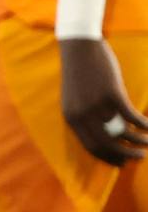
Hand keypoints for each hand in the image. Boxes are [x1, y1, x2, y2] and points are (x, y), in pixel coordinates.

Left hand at [59, 37, 147, 164]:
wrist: (79, 48)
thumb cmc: (79, 73)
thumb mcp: (75, 99)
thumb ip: (85, 116)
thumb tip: (104, 131)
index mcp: (71, 118)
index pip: (89, 147)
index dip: (107, 157)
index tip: (120, 163)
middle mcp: (82, 115)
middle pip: (106, 144)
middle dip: (124, 155)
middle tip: (138, 157)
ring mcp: (96, 105)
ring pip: (122, 132)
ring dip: (138, 141)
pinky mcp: (112, 93)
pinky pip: (131, 116)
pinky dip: (144, 125)